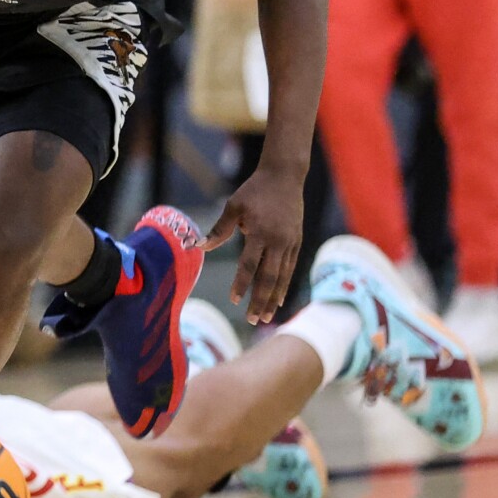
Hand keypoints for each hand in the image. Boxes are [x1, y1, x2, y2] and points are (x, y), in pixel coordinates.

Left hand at [201, 168, 302, 323]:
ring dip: (273, 299)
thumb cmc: (255, 190)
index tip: (234, 300)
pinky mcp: (297, 241)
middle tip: (253, 321)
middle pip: (269, 277)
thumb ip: (219, 229)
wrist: (284, 176)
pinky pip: (291, 269)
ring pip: (282, 277)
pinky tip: (279, 300)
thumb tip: (199, 246)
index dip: (242, 284)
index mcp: (261, 233)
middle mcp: (278, 241)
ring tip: (266, 317)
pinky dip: (284, 285)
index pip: (250, 265)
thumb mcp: (234, 206)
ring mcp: (290, 243)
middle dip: (261, 300)